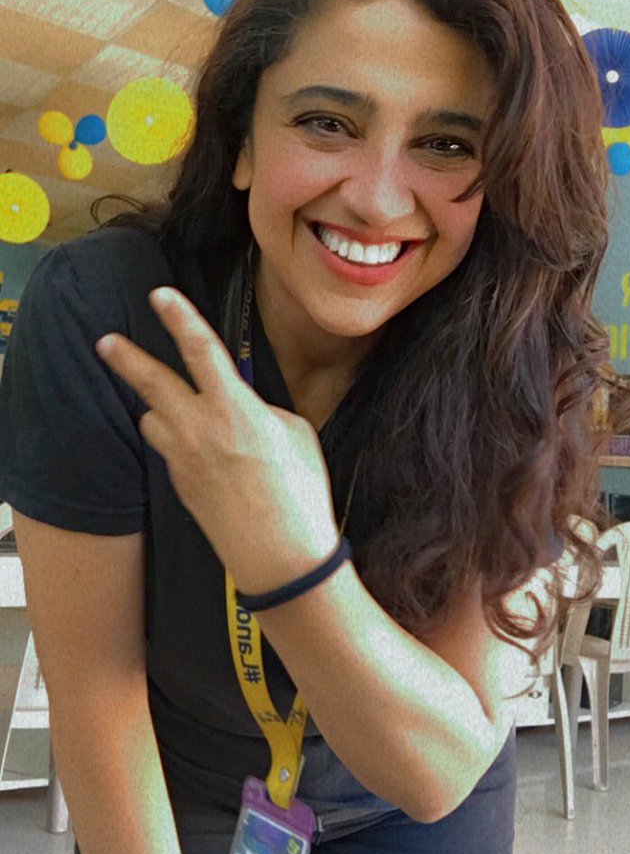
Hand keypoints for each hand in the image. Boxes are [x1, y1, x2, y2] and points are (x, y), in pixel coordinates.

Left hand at [95, 286, 339, 594]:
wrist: (281, 557)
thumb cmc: (300, 494)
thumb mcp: (296, 434)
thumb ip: (261, 411)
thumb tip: (243, 408)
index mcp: (235, 409)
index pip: (200, 349)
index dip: (179, 316)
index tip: (161, 296)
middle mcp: (200, 429)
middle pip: (152, 382)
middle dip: (127, 358)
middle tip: (106, 341)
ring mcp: (183, 460)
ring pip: (154, 420)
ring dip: (161, 411)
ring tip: (175, 411)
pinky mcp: (179, 486)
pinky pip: (169, 451)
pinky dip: (179, 444)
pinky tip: (204, 456)